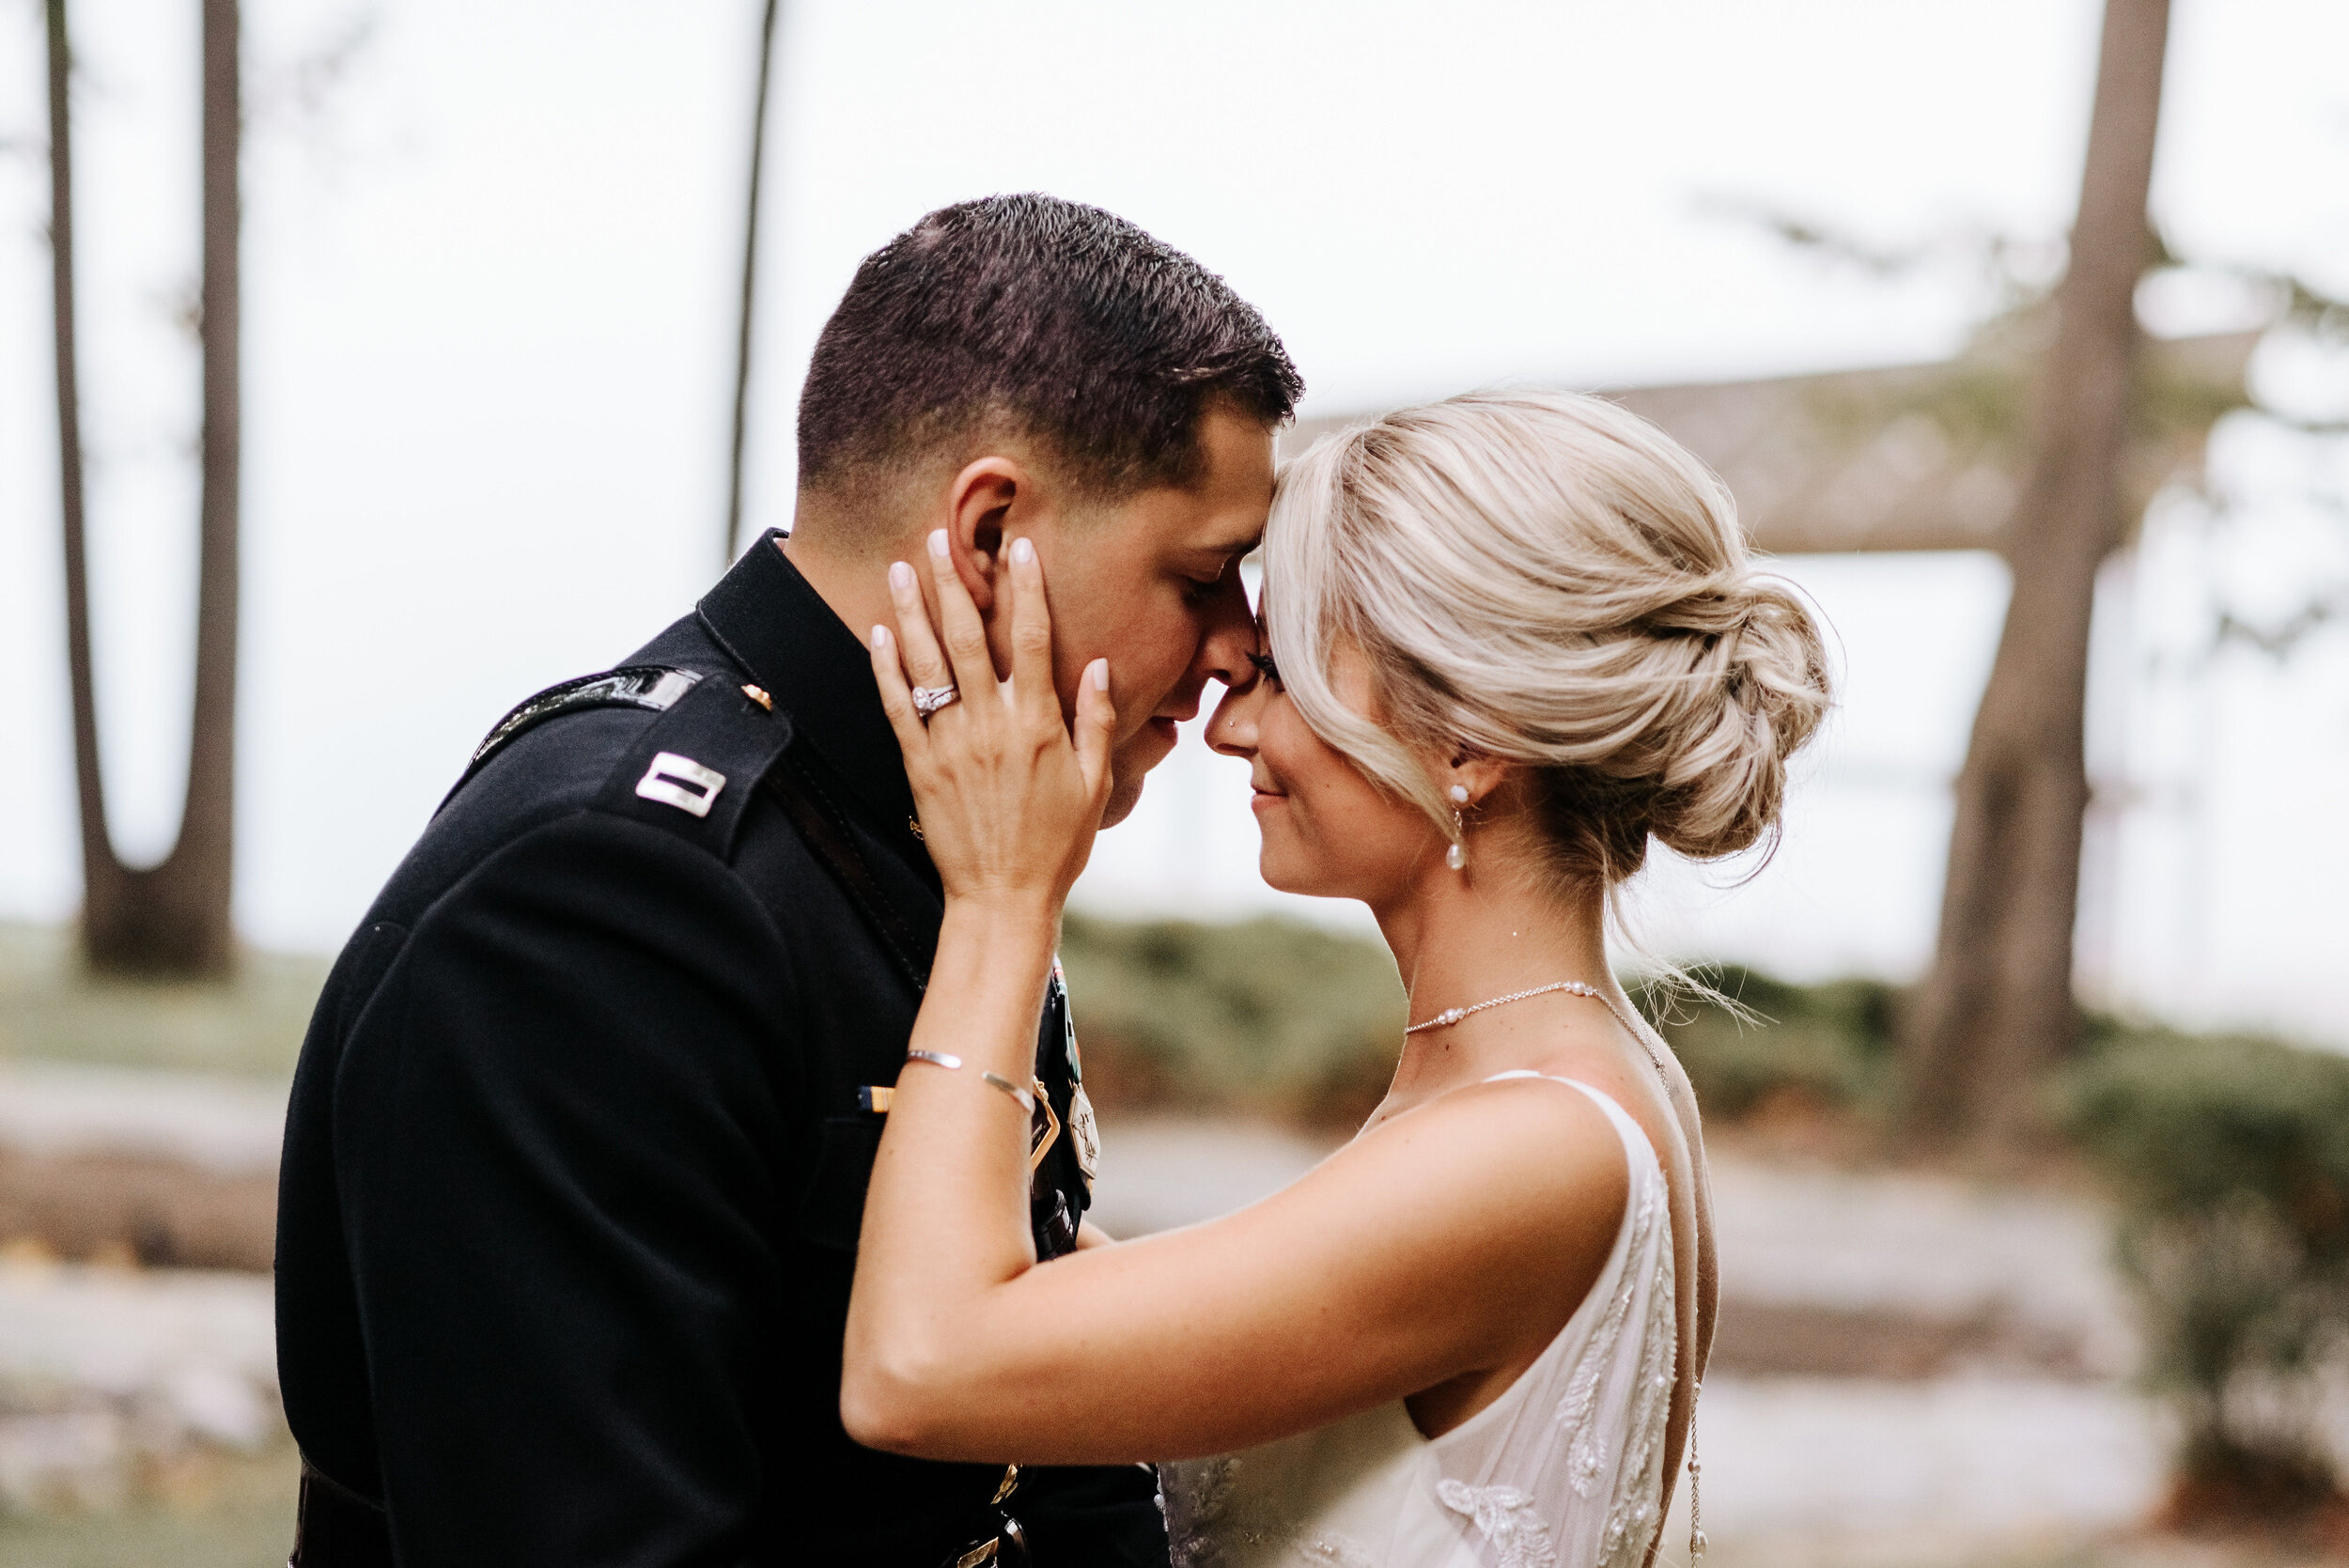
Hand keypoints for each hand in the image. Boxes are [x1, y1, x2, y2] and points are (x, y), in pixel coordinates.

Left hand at [871, 530, 1115, 913]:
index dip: (1026, 589)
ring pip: (928, 664)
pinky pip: (898, 707)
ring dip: (913, 611)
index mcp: (1039, 724)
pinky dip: (887, 668)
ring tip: (903, 567)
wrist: (1003, 897)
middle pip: (969, 638)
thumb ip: (1095, 720)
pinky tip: (879, 632)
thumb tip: (1100, 664)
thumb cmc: (1057, 844)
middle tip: (939, 538)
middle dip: (954, 583)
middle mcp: (992, 725)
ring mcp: (951, 744)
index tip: (1018, 548)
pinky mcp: (920, 766)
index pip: (1035, 639)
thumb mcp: (1094, 782)